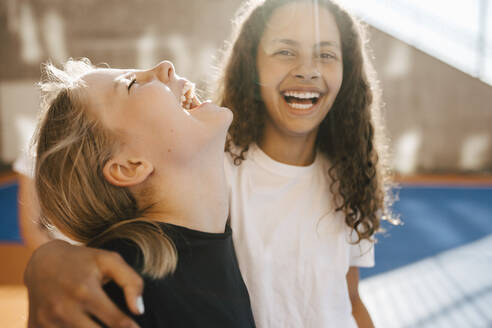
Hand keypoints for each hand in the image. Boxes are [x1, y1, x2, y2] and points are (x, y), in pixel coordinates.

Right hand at [24, 239, 143, 326]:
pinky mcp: (37, 327)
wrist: (42, 261)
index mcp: (85, 292)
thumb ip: (131, 282)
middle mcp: (64, 309)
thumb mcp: (109, 260)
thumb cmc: (83, 260)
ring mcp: (48, 321)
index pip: (116, 322)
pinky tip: (86, 324)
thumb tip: (139, 310)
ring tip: (102, 323)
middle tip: (122, 327)